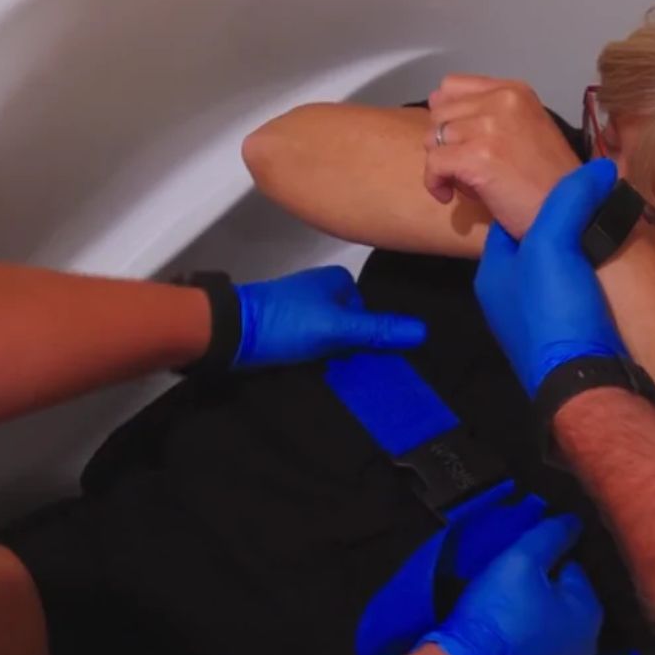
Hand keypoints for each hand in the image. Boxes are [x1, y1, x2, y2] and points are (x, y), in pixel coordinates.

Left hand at [233, 266, 425, 365]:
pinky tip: (314, 372)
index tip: (367, 355)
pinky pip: (313, 345)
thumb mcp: (337, 328)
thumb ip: (377, 330)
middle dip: (353, 346)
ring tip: (332, 373)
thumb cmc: (287, 323)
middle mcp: (319, 291)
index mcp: (335, 280)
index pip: (369, 310)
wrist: (230, 334)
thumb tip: (423, 331)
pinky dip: (315, 358)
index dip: (371, 334)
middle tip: (350, 368)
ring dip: (333, 355)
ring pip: (332, 337)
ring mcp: (300, 310)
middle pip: (352, 324)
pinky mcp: (285, 329)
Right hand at [423, 515, 601, 654]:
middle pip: (566, 604)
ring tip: (508, 610)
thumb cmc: (499, 609)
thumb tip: (576, 522)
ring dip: (539, 621)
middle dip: (547, 592)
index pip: (574, 571)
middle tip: (513, 583)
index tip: (523, 561)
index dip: (549, 561)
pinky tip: (507, 641)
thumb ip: (551, 536)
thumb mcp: (521, 559)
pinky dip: (529, 649)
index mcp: (589, 613)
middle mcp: (588, 647)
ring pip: (554, 634)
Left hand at [424, 75, 581, 237]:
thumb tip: (444, 120)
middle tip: (465, 169)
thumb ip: (492, 117)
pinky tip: (447, 196)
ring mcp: (488, 127)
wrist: (570, 212)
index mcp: (514, 91)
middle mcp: (501, 101)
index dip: (448, 117)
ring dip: (442, 165)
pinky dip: (434, 183)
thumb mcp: (528, 130)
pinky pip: (433, 163)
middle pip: (439, 113)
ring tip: (466, 183)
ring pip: (432, 137)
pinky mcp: (478, 156)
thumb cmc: (550, 183)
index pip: (452, 87)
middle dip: (444, 143)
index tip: (460, 142)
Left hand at [475, 159, 625, 395]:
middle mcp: (509, 302)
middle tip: (599, 212)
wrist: (587, 384)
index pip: (509, 222)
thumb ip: (570, 199)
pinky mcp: (568, 343)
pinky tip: (617, 279)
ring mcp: (538, 326)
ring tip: (613, 239)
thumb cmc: (556, 310)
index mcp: (493, 276)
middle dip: (567, 230)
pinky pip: (581, 302)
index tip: (571, 188)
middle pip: (538, 250)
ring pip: (563, 276)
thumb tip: (601, 168)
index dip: (539, 200)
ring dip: (585, 259)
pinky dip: (596, 287)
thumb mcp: (553, 242)